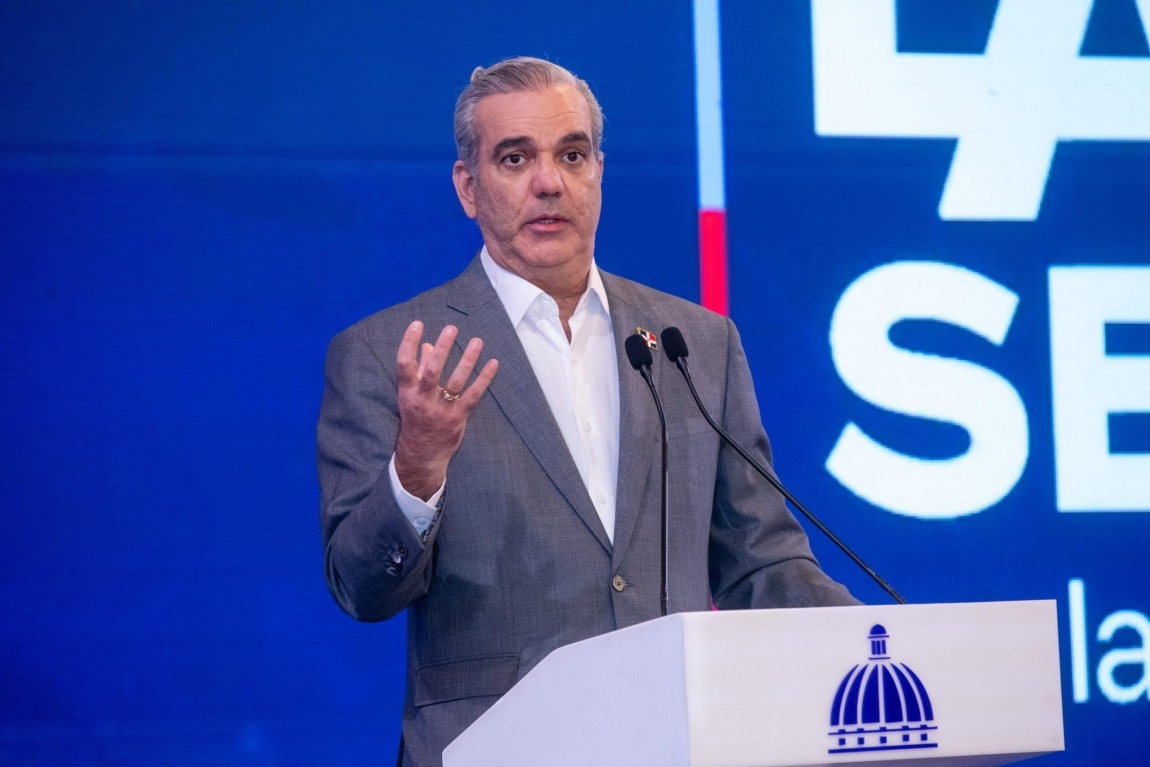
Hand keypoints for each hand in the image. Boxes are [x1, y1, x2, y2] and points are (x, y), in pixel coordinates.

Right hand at [393, 321, 498, 500]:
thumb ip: (418, 370)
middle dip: (442, 349)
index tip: (417, 324)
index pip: (404, 364)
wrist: (421, 454)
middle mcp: (423, 400)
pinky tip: (493, 363)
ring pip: (455, 381)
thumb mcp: (411, 396)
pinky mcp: (458, 417)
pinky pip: (473, 395)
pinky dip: (484, 379)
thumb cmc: (416, 420)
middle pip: (432, 371)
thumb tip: (429, 346)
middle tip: (451, 329)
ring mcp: (441, 409)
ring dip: (467, 360)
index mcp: (407, 392)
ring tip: (476, 341)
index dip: (409, 343)